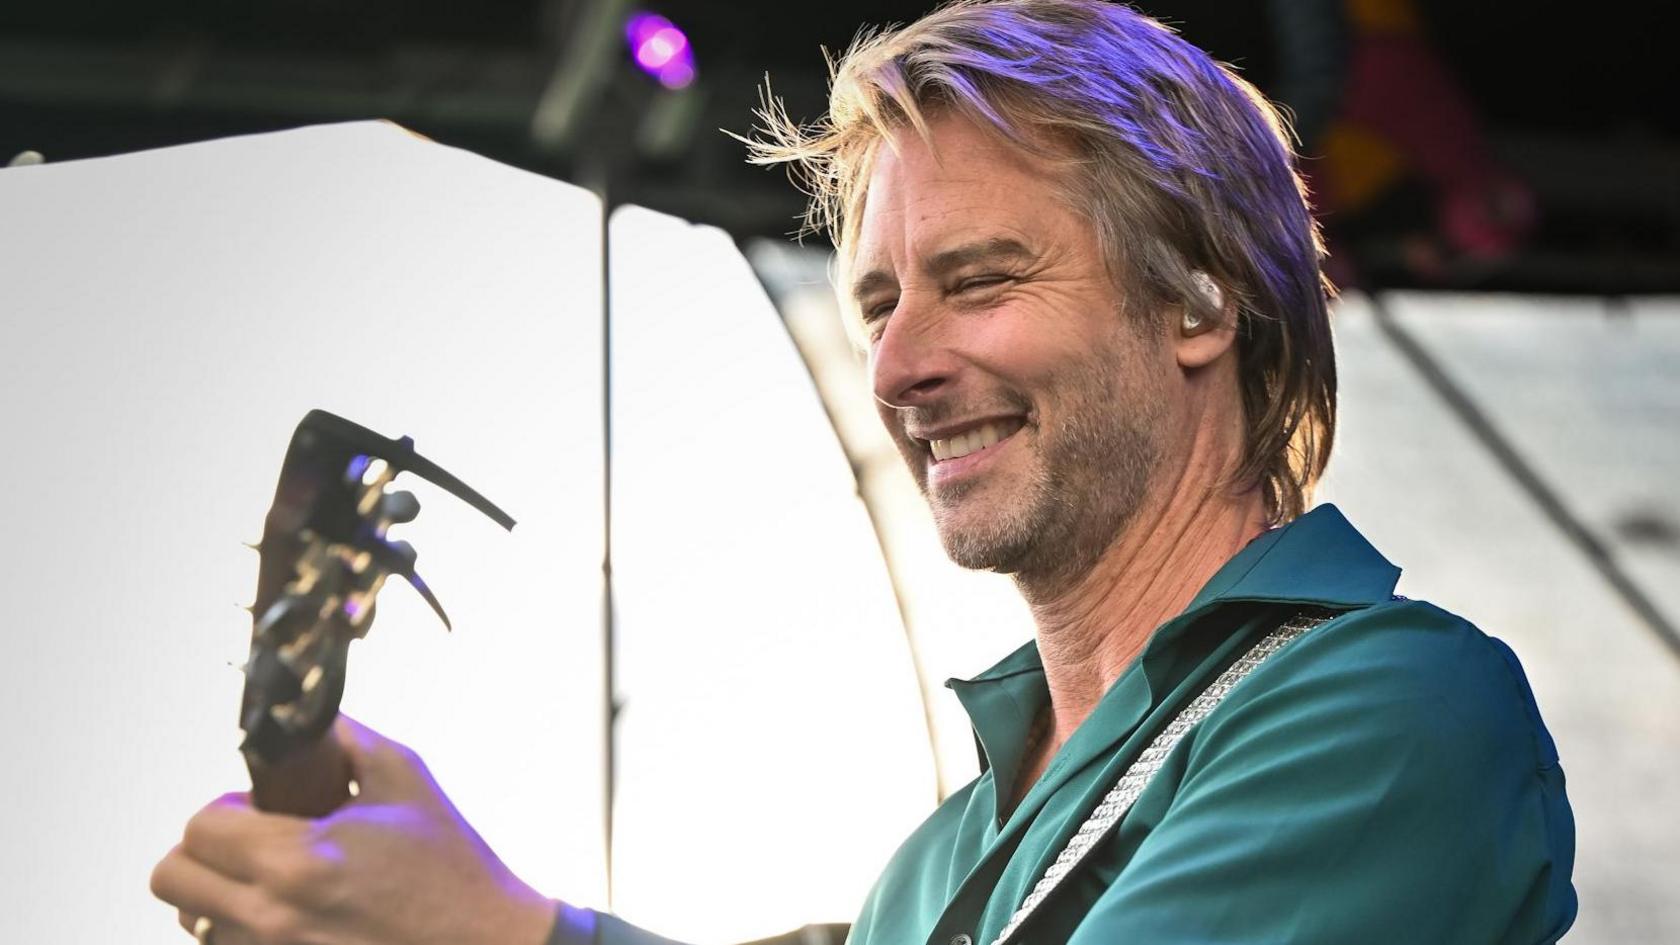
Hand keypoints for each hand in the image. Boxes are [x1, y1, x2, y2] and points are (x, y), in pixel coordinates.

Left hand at [150, 715, 556, 944]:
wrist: (485, 942)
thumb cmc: (450, 865)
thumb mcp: (405, 778)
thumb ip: (344, 736)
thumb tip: (304, 713)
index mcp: (297, 861)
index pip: (199, 827)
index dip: (226, 807)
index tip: (259, 807)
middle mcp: (271, 918)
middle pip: (172, 879)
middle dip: (203, 850)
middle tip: (250, 840)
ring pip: (193, 918)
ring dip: (218, 892)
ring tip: (272, 880)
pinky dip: (241, 927)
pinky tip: (290, 912)